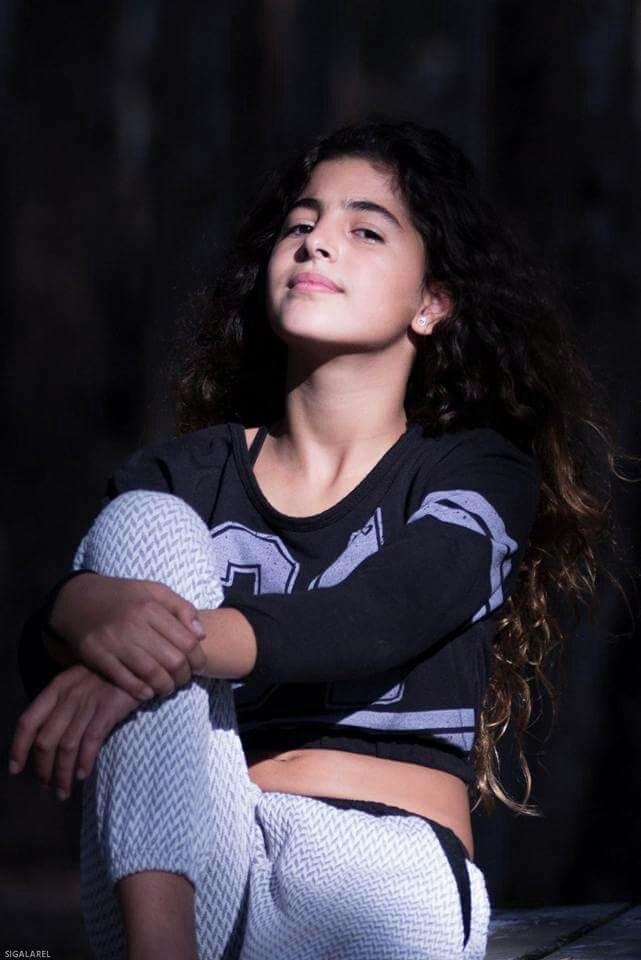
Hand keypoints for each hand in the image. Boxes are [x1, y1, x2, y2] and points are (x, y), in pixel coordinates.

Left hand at [8, 663, 141, 799]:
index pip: (28, 721)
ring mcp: (87, 702)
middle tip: (47, 787)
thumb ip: (63, 703)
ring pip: (66, 746)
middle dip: (43, 770)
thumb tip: (48, 737)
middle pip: (45, 740)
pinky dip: (84, 762)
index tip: (16, 770)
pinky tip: (82, 775)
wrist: (139, 662)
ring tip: (63, 792)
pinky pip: (90, 742)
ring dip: (62, 774)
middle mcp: (67, 696)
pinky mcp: (107, 709)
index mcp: (56, 688)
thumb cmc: (108, 675)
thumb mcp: (79, 681)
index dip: (18, 748)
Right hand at [48, 572, 207, 698]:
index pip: (187, 641)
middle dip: (184, 676)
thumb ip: (182, 608)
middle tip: (184, 678)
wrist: (77, 599)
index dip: (198, 658)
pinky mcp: (97, 656)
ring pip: (152, 674)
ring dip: (166, 687)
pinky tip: (148, 691)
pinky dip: (142, 691)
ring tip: (168, 686)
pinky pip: (126, 681)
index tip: (198, 665)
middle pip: (172, 660)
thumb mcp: (155, 591)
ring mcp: (114, 641)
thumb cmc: (123, 596)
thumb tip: (201, 635)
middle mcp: (133, 624)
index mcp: (151, 606)